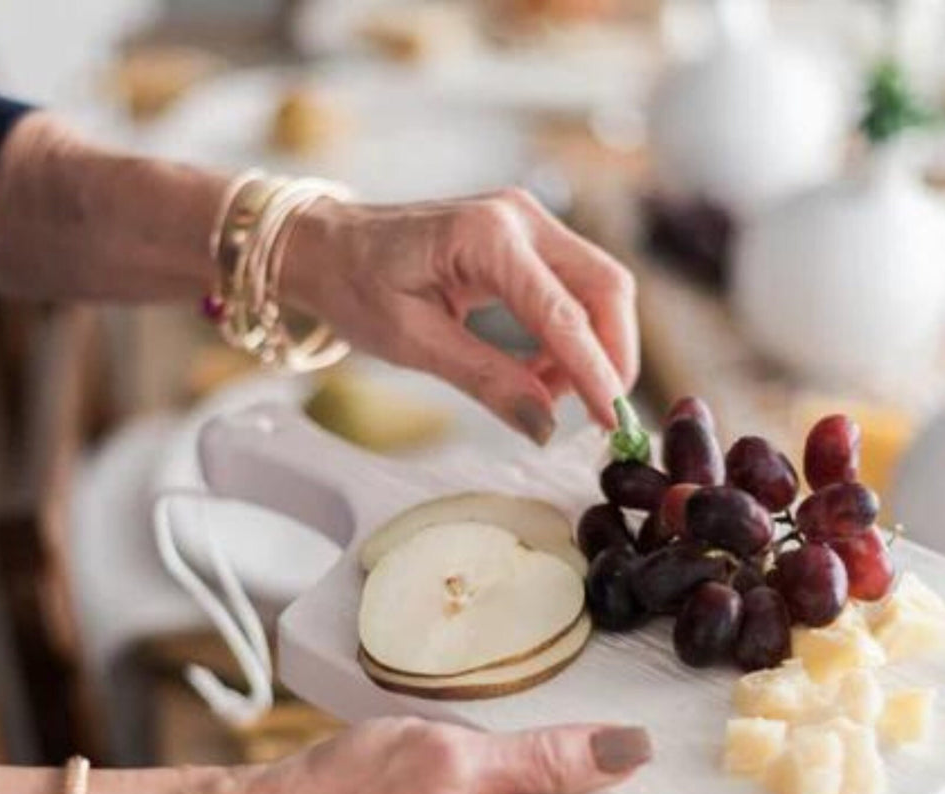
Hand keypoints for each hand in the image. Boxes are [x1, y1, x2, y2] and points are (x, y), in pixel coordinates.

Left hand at [281, 189, 638, 444]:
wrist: (328, 247)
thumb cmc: (356, 286)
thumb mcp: (414, 343)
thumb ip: (486, 380)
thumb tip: (545, 425)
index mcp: (486, 238)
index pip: (563, 314)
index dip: (596, 373)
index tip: (615, 423)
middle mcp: (519, 218)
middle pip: (605, 289)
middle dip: (612, 357)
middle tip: (598, 417)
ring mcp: (527, 223)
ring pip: (597, 289)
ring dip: (590, 350)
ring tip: (544, 394)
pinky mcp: (527, 239)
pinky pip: (573, 290)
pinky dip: (570, 338)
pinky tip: (536, 371)